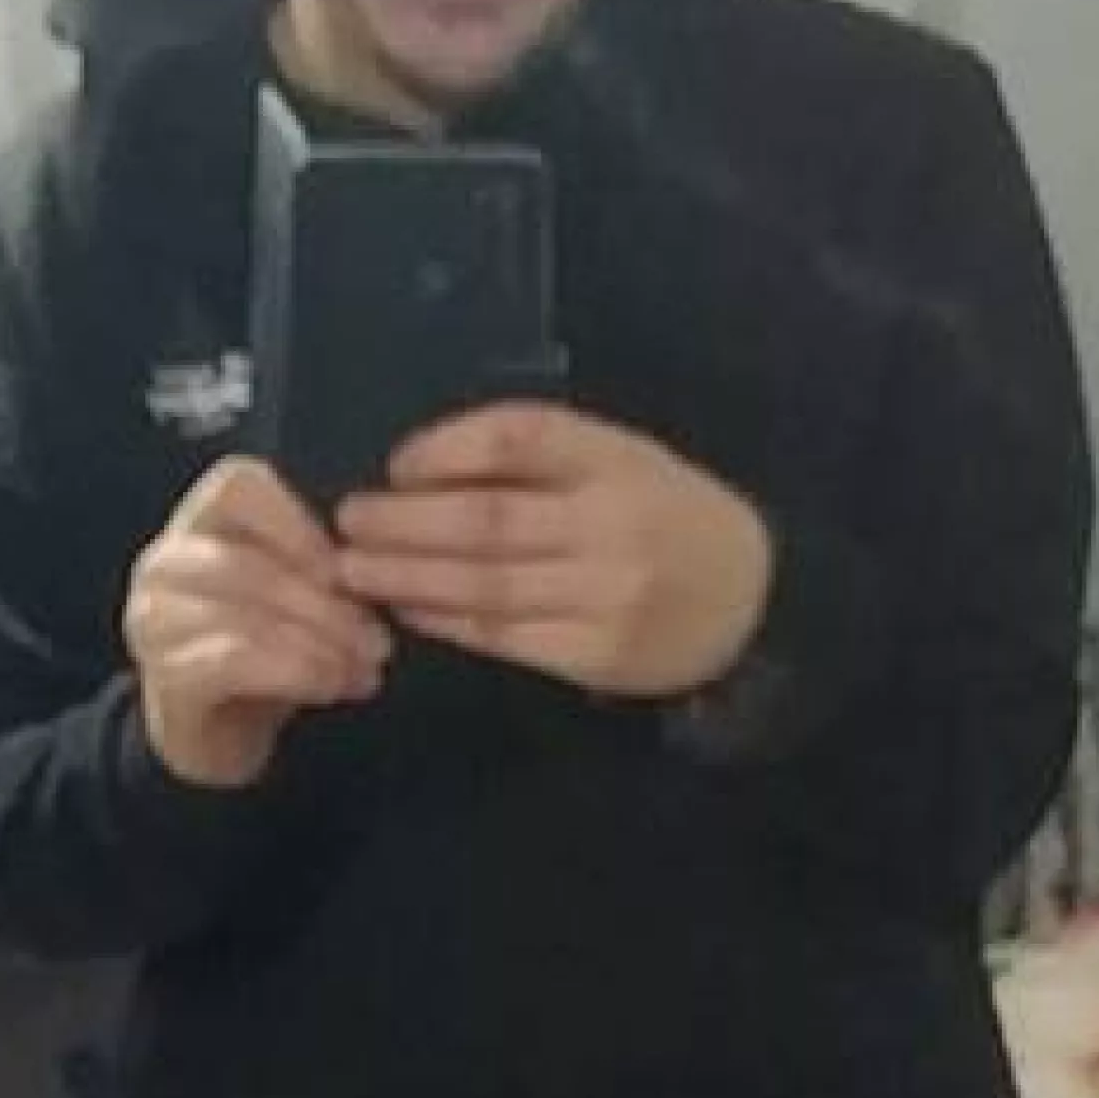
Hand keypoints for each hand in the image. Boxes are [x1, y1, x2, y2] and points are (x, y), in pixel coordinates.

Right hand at [124, 456, 390, 788]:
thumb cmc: (264, 653)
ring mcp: (154, 620)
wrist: (219, 737)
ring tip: (361, 672)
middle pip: (249, 562)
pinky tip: (326, 688)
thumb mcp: (297, 598)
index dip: (298, 525)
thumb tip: (374, 569)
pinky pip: (233, 660)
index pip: (237, 486)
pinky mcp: (164, 676)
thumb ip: (320, 569)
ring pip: (244, 613)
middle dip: (326, 606)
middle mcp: (164, 563)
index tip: (347, 573)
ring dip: (317, 644)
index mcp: (198, 524)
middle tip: (377, 643)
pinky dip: (292, 671)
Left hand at [337, 403, 773, 698]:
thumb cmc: (669, 517)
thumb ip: (541, 457)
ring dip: (409, 577)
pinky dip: (447, 621)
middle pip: (488, 522)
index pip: (520, 441)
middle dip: (405, 523)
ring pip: (487, 586)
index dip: (447, 450)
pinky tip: (408, 608)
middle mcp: (611, 526)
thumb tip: (422, 468)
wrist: (752, 603)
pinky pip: (504, 637)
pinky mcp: (595, 657)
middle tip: (346, 520)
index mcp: (617, 461)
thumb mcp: (623, 459)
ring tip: (354, 569)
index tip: (395, 464)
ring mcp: (604, 597)